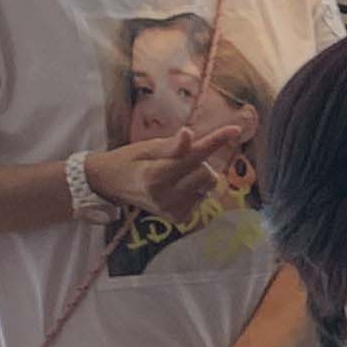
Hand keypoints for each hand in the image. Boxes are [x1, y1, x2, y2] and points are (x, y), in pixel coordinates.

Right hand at [88, 122, 250, 227]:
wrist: (111, 184)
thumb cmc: (130, 160)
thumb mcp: (148, 147)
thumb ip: (173, 146)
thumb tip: (190, 134)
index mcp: (155, 176)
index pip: (193, 157)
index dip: (215, 141)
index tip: (235, 129)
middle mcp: (165, 197)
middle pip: (207, 173)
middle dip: (199, 162)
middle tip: (179, 159)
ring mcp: (172, 210)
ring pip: (208, 186)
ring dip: (198, 176)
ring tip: (176, 174)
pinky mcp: (178, 217)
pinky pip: (202, 197)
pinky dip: (194, 189)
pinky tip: (176, 187)